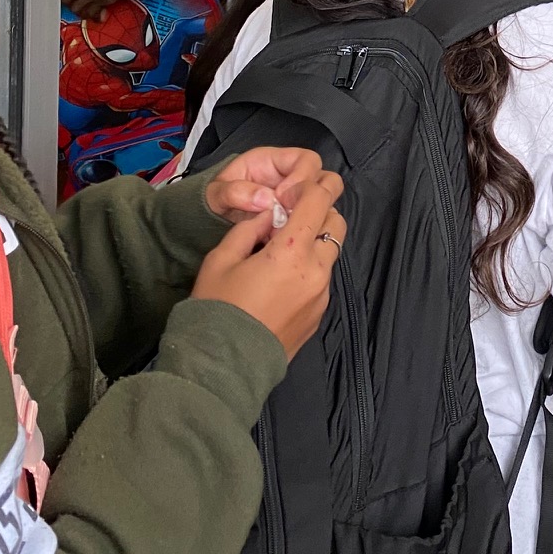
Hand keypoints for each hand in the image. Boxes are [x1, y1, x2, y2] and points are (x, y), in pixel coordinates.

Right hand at [193, 170, 345, 359]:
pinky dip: (309, 269)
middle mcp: (316, 271)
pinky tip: (280, 281)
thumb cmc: (216, 309)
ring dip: (313, 242)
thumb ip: (249, 228)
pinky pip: (321, 280)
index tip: (296, 187)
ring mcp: (321, 295)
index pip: (320, 200)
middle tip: (289, 217)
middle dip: (318, 212)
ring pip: (330, 253)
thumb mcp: (220, 259)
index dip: (314, 185)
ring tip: (280, 252)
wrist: (222, 368)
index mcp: (292, 251)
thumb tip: (269, 214)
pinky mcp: (319, 315)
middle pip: (336, 224)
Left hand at [204, 147, 328, 224]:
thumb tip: (265, 199)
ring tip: (288, 230)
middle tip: (291, 214)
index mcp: (275, 161)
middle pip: (324, 178)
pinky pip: (314, 222)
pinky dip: (304, 231)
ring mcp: (297, 199)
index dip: (301, 176)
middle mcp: (292, 178)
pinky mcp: (297, 219)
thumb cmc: (216, 198)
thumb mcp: (217, 192)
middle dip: (313, 197)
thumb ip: (236, 191)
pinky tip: (287, 240)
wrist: (213, 219)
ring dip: (311, 216)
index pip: (306, 160)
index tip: (283, 197)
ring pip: (324, 201)